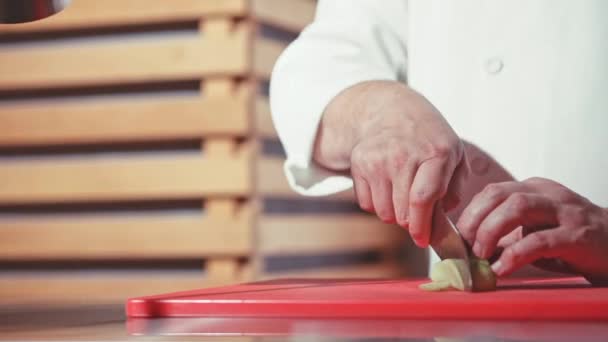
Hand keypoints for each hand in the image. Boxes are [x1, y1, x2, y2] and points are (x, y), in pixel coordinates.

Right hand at [317, 81, 468, 246]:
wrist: (390, 109)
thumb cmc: (428, 138)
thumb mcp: (454, 154)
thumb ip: (454, 189)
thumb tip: (441, 219)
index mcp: (435, 153)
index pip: (422, 199)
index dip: (422, 226)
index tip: (423, 240)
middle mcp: (403, 155)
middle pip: (402, 212)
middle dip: (412, 223)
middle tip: (418, 216)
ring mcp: (377, 159)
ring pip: (384, 213)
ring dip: (395, 213)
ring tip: (402, 195)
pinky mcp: (359, 163)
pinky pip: (366, 204)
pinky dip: (377, 204)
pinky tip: (386, 186)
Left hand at [457, 177, 607, 282]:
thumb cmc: (573, 239)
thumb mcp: (536, 229)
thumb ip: (506, 233)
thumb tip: (469, 247)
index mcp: (534, 189)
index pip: (491, 191)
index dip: (469, 213)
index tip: (456, 236)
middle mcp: (547, 194)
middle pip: (499, 194)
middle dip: (474, 220)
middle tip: (464, 246)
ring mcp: (564, 212)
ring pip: (517, 208)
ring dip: (491, 232)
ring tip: (481, 254)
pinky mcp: (577, 235)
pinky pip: (539, 241)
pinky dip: (514, 255)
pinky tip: (502, 268)